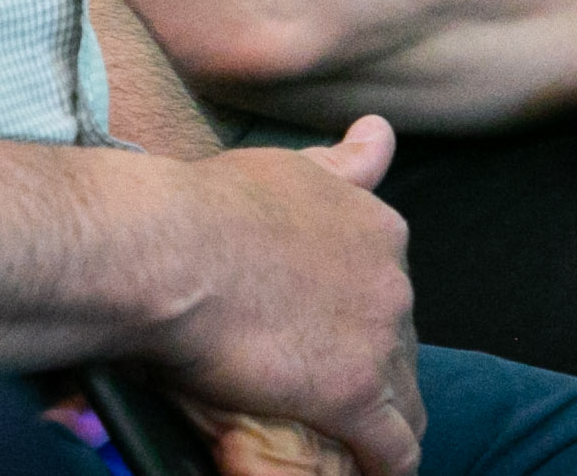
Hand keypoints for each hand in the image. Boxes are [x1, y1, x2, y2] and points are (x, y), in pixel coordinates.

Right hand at [147, 121, 423, 475]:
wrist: (173, 249)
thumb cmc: (209, 205)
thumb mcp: (289, 166)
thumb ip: (341, 163)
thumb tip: (381, 134)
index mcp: (377, 227)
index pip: (387, 286)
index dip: (364, 317)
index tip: (338, 337)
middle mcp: (392, 279)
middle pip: (399, 340)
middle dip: (374, 367)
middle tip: (332, 390)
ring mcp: (378, 338)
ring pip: (403, 395)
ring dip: (386, 421)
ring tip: (361, 448)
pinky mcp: (354, 394)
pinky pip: (393, 447)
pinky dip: (389, 467)